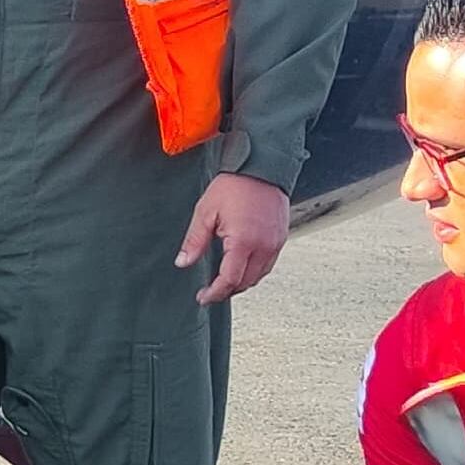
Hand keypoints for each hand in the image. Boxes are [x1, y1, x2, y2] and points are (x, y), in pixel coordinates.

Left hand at [179, 170, 291, 303]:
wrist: (262, 167)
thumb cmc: (234, 186)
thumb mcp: (206, 212)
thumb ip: (195, 241)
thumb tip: (183, 262)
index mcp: (243, 242)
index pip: (230, 280)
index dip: (215, 293)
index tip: (203, 297)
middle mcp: (264, 246)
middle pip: (246, 282)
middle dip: (228, 290)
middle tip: (211, 291)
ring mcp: (276, 243)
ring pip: (260, 275)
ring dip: (242, 282)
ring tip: (224, 282)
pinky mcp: (281, 237)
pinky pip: (269, 263)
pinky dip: (254, 270)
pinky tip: (242, 266)